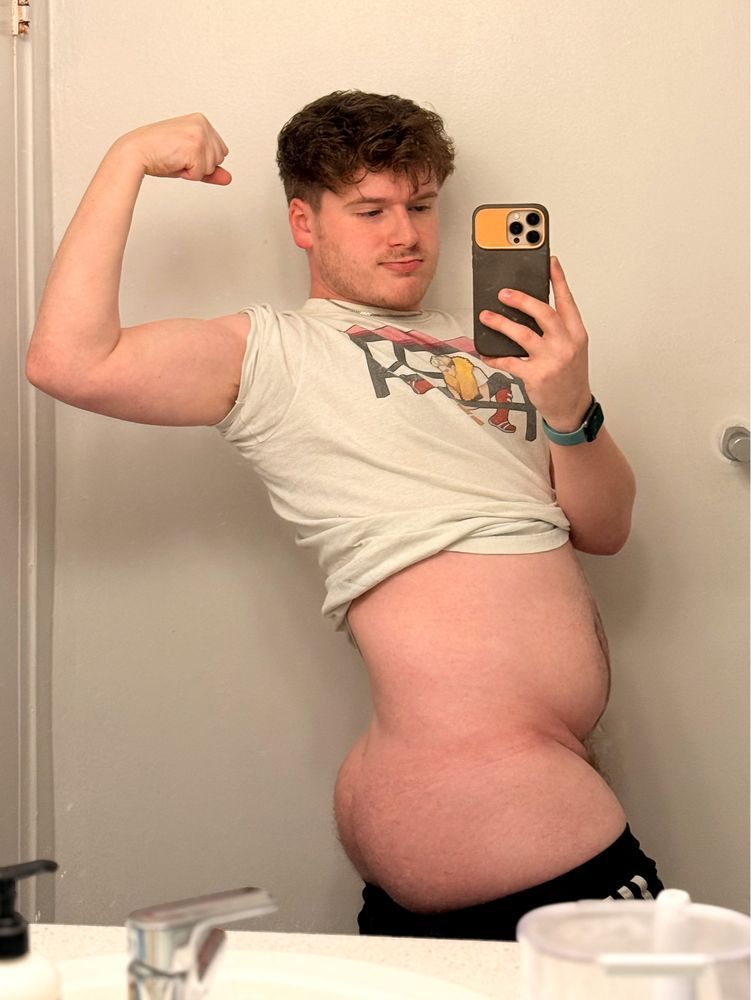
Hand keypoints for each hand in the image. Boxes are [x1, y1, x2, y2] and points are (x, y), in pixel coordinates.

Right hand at [114, 113, 230, 184]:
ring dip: (194, 170)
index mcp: (201, 121)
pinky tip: (174, 162)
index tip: (183, 153)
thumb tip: (228, 178)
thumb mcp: (189, 159)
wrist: (135, 152)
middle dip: (200, 166)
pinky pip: (200, 174)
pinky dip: (188, 175)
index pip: (221, 152)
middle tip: (179, 157)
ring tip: (176, 158)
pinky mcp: (194, 147)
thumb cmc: (157, 153)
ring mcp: (199, 134)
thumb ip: (210, 168)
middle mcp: (202, 124)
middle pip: (219, 160)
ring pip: (212, 167)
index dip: (202, 160)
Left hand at [478, 256, 591, 431]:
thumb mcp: (573, 348)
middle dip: (522, 300)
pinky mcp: (536, 376)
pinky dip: (495, 357)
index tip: (549, 261)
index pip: (567, 301)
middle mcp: (566, 344)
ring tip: (487, 317)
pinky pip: (510, 362)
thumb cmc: (570, 376)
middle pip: (543, 313)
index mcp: (576, 333)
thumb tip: (529, 309)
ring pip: (523, 335)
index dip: (558, 280)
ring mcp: (551, 361)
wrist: (573, 407)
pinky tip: (486, 353)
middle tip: (503, 293)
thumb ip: (557, 328)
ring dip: (501, 324)